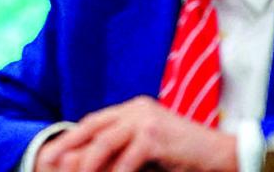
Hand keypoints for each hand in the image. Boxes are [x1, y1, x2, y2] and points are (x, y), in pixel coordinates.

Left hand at [35, 96, 236, 171]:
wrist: (222, 154)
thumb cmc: (186, 156)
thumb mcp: (151, 145)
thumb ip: (127, 147)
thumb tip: (98, 162)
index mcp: (134, 108)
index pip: (95, 121)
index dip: (74, 137)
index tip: (54, 152)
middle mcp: (137, 109)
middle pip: (93, 127)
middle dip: (70, 146)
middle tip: (51, 163)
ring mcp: (146, 120)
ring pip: (104, 143)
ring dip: (87, 164)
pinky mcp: (155, 136)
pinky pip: (126, 159)